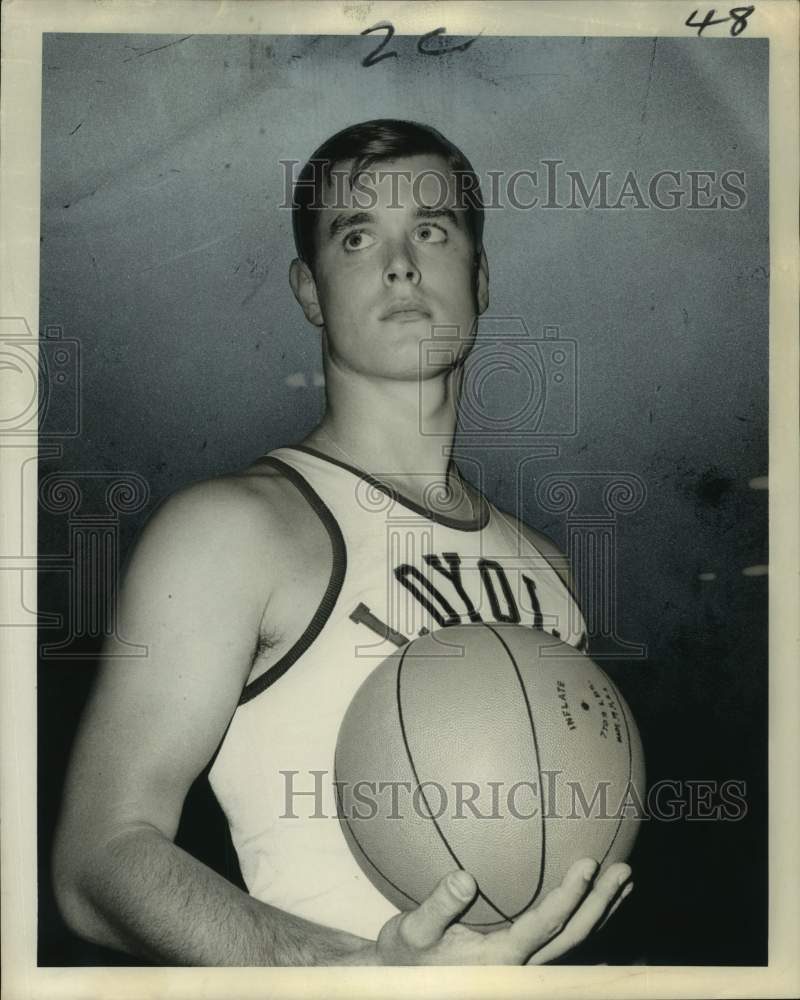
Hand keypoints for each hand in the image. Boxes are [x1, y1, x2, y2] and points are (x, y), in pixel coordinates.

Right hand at [373, 859, 632, 964]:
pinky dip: (583, 918)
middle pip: (573, 936)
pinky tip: (595, 898)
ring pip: (574, 943)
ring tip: (624, 881)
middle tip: (624, 869)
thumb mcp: (413, 930)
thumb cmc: (406, 953)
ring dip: (602, 912)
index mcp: (500, 959)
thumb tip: (464, 877)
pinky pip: (561, 940)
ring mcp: (525, 965)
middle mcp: (520, 966)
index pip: (544, 924)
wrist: (403, 979)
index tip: (588, 864)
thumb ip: (439, 906)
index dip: (569, 896)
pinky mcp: (522, 959)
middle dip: (601, 904)